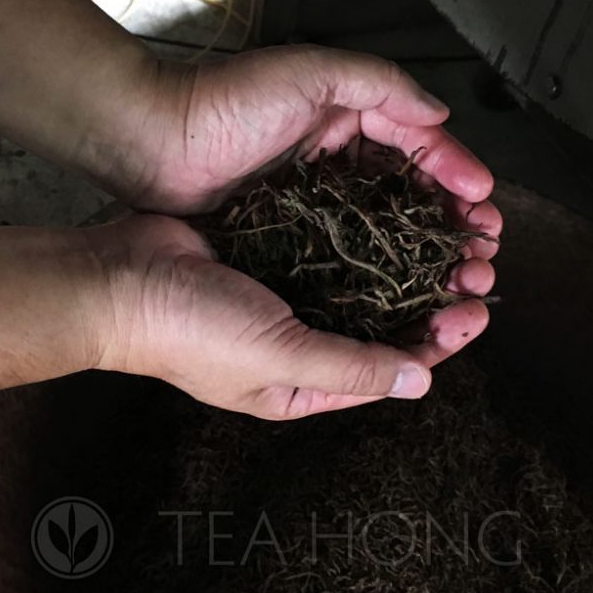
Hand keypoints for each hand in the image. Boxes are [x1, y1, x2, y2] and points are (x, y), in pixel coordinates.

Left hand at [80, 45, 501, 261]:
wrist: (151, 143)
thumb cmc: (224, 104)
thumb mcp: (309, 72)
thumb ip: (380, 85)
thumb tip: (441, 115)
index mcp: (348, 118)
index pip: (420, 147)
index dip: (457, 176)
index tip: (485, 207)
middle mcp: (337, 161)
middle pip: (411, 195)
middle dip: (452, 225)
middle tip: (482, 255)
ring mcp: (315, 201)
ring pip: (385, 230)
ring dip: (425, 255)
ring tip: (459, 280)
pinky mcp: (290, 233)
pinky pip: (346, 253)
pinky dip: (378, 271)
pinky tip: (404, 291)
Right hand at [82, 214, 490, 419]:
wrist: (116, 278)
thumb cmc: (189, 332)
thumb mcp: (279, 359)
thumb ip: (352, 366)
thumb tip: (422, 382)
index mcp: (302, 382)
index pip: (388, 367)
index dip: (437, 341)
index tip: (475, 310)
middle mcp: (300, 339)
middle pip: (383, 321)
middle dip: (432, 297)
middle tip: (476, 266)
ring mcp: (285, 291)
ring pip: (362, 279)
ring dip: (406, 261)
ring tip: (447, 236)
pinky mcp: (271, 250)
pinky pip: (330, 243)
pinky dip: (364, 233)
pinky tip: (394, 211)